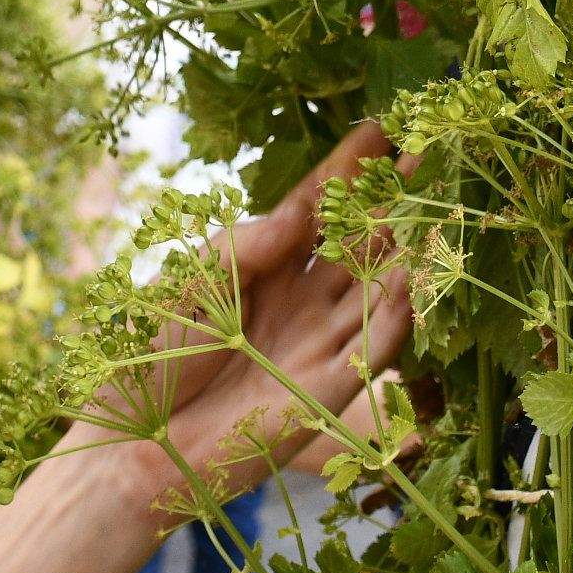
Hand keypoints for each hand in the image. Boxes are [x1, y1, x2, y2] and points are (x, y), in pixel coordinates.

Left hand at [68, 121, 412, 530]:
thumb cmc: (146, 360)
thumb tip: (298, 214)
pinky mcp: (327, 390)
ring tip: (439, 203)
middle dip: (394, 198)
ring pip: (376, 286)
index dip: (346, 168)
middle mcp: (299, 298)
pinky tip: (417, 274)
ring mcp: (317, 342)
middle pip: (358, 240)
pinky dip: (398, 311)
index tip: (379, 125)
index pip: (314, 207)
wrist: (133, 446)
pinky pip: (372, 344)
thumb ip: (241, 246)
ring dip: (409, 248)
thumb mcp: (184, 284)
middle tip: (431, 150)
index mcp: (262, 265)